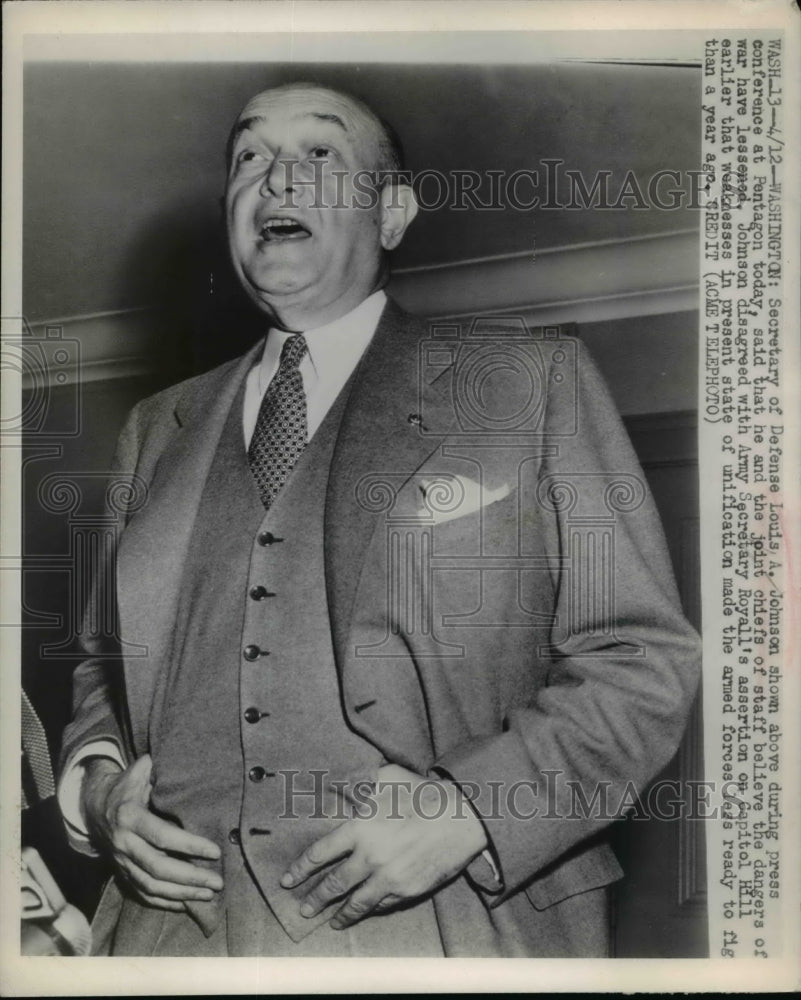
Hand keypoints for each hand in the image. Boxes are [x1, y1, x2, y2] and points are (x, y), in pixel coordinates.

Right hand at [82, 754, 222, 910]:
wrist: (93, 806)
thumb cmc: (126, 785)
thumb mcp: (139, 771)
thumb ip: (157, 768)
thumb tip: (184, 760)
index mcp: (129, 816)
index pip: (163, 836)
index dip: (190, 845)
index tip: (215, 851)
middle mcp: (124, 843)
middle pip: (158, 867)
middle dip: (190, 877)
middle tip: (218, 881)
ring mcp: (121, 862)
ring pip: (151, 885)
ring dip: (182, 893)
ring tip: (209, 894)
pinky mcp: (122, 873)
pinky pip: (142, 893)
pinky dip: (165, 902)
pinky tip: (187, 903)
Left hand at [281, 763, 487, 928]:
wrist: (461, 817)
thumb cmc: (423, 793)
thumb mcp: (386, 777)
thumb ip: (357, 780)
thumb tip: (334, 780)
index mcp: (359, 829)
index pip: (321, 854)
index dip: (301, 868)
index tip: (288, 880)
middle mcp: (369, 857)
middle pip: (333, 885)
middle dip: (315, 899)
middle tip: (304, 909)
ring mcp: (388, 877)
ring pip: (356, 903)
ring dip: (340, 914)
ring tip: (331, 922)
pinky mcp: (407, 891)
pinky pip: (382, 905)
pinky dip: (370, 910)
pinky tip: (364, 912)